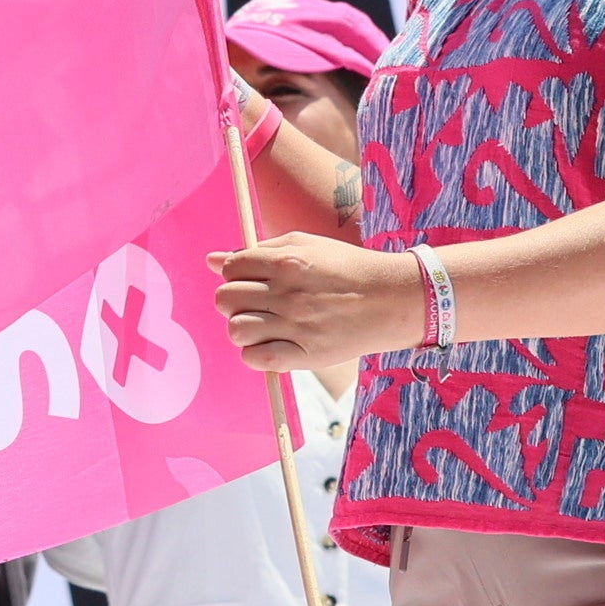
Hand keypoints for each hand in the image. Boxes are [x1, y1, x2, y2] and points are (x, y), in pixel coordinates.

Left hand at [213, 233, 428, 370]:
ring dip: (242, 326)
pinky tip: (271, 344)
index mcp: (285, 263)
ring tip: (263, 324)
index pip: (231, 268)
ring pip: (236, 330)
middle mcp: (287, 294)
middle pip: (225, 299)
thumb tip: (212, 260)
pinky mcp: (306, 355)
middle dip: (233, 299)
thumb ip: (258, 251)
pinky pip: (257, 359)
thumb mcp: (305, 245)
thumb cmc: (345, 268)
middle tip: (255, 302)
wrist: (392, 299)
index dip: (235, 273)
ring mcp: (296, 326)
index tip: (251, 278)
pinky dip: (255, 354)